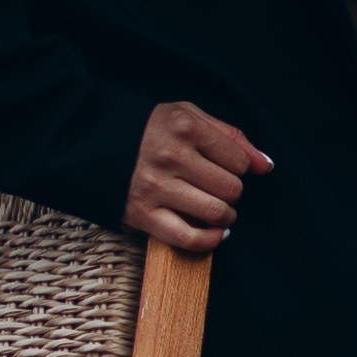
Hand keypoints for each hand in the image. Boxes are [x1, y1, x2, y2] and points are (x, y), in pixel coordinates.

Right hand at [124, 101, 272, 252]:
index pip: (238, 161)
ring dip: (224, 217)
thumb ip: (229, 136)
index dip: (239, 168)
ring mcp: (156, 188)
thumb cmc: (147, 130)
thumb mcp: (187, 115)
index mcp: (184, 127)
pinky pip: (188, 238)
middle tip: (219, 190)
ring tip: (218, 211)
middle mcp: (171, 157)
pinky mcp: (142, 215)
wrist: (90, 143)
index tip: (225, 169)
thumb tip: (265, 165)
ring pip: (215, 213)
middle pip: (230, 189)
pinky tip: (214, 233)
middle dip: (231, 193)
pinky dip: (209, 241)